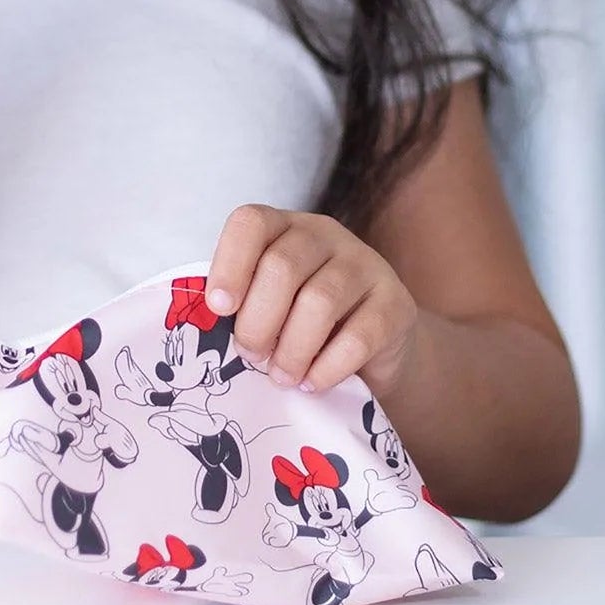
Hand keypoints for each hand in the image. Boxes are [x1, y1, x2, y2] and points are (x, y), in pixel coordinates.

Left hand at [206, 206, 421, 398]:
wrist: (375, 350)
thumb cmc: (303, 325)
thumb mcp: (269, 306)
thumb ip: (242, 305)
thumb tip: (208, 330)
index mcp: (284, 228)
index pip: (251, 223)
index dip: (229, 264)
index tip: (219, 309)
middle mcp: (325, 235)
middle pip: (282, 267)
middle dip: (257, 322)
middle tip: (251, 356)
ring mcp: (366, 264)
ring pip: (319, 301)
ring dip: (291, 350)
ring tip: (282, 377)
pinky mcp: (396, 303)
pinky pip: (358, 337)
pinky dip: (327, 368)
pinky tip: (313, 382)